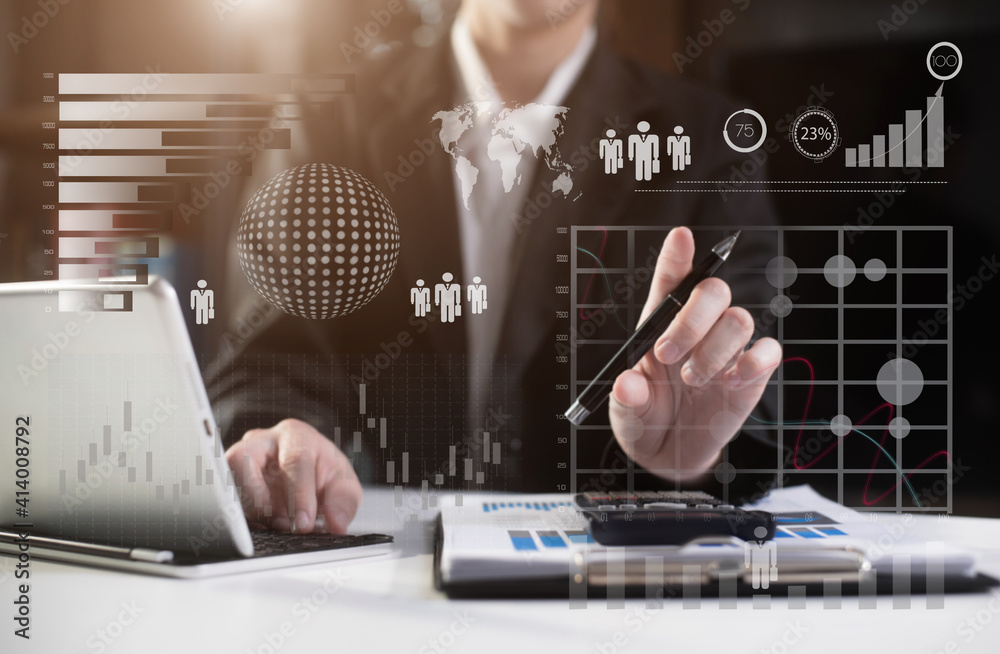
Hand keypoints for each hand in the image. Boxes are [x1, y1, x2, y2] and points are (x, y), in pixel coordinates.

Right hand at [225, 418, 361, 533]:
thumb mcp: (344, 486)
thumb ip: (343, 502)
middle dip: (260, 497)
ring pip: (226, 477)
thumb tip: (336, 523)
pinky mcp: (230, 480)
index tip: (304, 523)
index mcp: (296, 435)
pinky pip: (224, 496)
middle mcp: (263, 441)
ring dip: (247, 507)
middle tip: (281, 523)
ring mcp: (241, 458)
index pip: (294, 459)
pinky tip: (261, 527)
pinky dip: (240, 515)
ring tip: (272, 525)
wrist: (310, 478)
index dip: (299, 494)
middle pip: (244, 458)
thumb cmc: (324, 475)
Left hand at [609, 227, 781, 480]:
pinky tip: (730, 384)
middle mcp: (697, 328)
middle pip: (712, 290)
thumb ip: (626, 398)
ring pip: (739, 319)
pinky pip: (768, 350)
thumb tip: (627, 383)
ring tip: (693, 381)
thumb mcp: (626, 413)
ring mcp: (727, 347)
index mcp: (659, 324)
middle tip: (667, 356)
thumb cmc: (644, 419)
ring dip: (714, 351)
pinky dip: (753, 363)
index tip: (680, 236)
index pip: (672, 280)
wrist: (670, 453)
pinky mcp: (753, 372)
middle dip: (690, 320)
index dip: (677, 256)